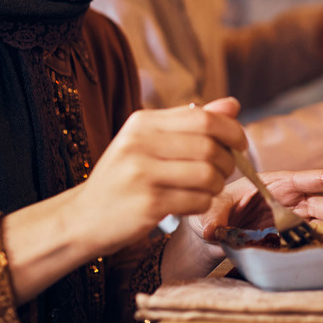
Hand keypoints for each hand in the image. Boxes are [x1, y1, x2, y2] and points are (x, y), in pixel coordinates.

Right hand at [68, 97, 246, 255]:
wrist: (82, 217)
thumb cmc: (124, 177)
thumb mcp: (150, 142)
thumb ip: (191, 123)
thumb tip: (233, 106)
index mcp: (143, 122)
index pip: (203, 117)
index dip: (232, 130)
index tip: (240, 143)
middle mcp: (140, 143)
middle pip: (210, 147)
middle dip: (228, 162)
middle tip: (223, 172)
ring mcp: (142, 174)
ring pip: (207, 175)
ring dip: (216, 185)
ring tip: (205, 189)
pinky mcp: (148, 204)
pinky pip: (197, 201)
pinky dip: (202, 203)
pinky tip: (188, 204)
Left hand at [186, 168, 322, 252]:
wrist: (206, 230)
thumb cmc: (211, 210)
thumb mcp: (207, 210)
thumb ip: (211, 217)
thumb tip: (212, 230)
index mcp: (277, 183)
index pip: (316, 178)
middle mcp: (291, 200)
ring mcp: (295, 220)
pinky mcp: (293, 238)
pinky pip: (318, 240)